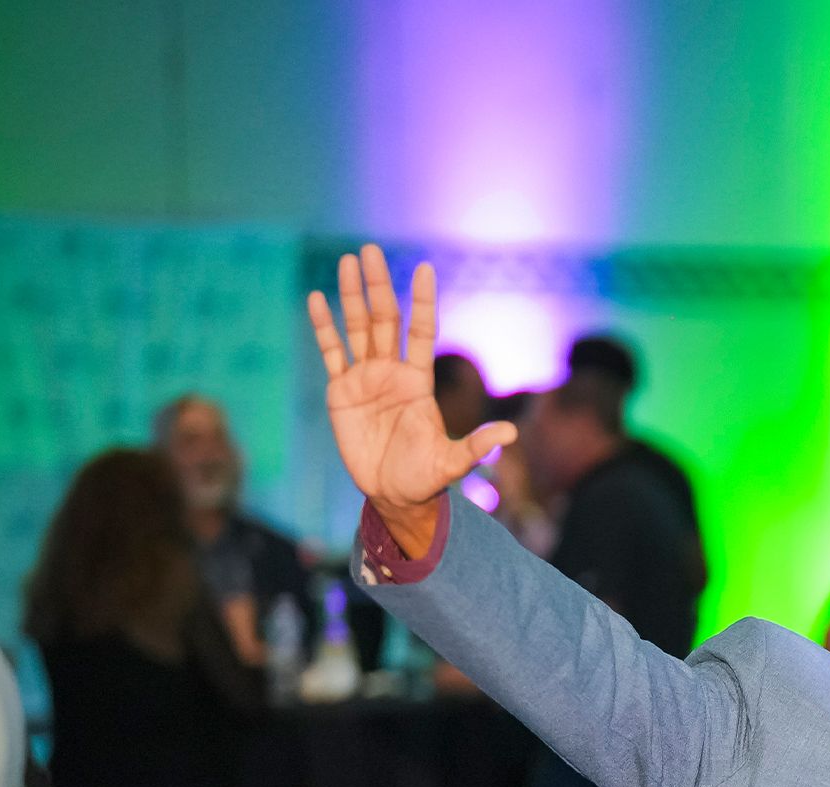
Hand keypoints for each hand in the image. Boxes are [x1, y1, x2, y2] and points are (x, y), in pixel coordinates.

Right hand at [305, 245, 515, 527]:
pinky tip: (318, 298)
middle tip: (370, 249)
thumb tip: (511, 433)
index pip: (422, 331)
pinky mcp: (341, 391)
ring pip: (357, 327)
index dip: (422, 301)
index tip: (424, 268)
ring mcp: (365, 378)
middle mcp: (391, 372)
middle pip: (384, 319)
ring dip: (352, 295)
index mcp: (418, 381)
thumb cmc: (425, 477)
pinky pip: (331, 352)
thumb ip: (476, 446)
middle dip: (378, 285)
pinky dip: (324, 326)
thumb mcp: (452, 463)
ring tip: (348, 261)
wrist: (393, 494)